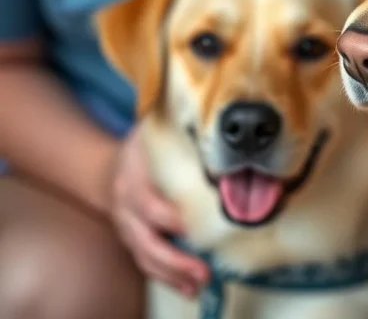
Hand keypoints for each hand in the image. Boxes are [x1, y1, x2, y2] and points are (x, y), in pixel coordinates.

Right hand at [110, 128, 208, 296]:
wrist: (111, 166)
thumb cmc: (147, 146)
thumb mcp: (155, 129)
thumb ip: (180, 128)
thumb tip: (215, 121)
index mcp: (133, 173)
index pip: (146, 200)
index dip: (166, 216)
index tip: (190, 226)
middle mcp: (126, 203)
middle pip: (145, 237)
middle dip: (174, 257)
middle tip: (204, 269)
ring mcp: (126, 225)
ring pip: (145, 255)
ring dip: (173, 273)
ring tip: (200, 283)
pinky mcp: (132, 240)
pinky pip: (146, 263)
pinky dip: (167, 277)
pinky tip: (189, 287)